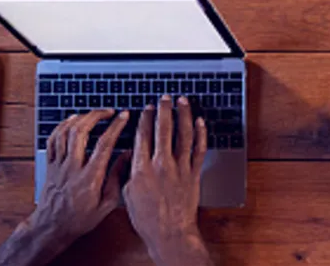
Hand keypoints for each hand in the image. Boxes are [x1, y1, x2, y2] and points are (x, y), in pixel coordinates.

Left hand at [36, 109, 130, 241]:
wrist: (51, 227)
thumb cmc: (80, 219)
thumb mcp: (107, 204)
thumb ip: (118, 177)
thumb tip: (128, 156)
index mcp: (90, 177)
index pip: (104, 144)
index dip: (116, 126)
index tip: (124, 116)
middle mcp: (73, 167)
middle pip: (81, 132)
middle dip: (96, 115)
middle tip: (108, 111)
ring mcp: (59, 165)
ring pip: (65, 132)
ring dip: (80, 118)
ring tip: (92, 114)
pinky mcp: (50, 165)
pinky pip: (53, 140)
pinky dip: (62, 126)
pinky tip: (71, 121)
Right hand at [123, 96, 212, 265]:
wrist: (169, 232)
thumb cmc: (147, 218)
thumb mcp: (128, 194)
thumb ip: (128, 172)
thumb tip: (130, 156)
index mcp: (141, 169)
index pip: (143, 136)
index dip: (145, 119)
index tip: (147, 108)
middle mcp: (161, 165)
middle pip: (163, 129)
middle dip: (164, 110)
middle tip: (165, 98)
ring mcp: (180, 168)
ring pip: (183, 134)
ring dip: (184, 115)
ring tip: (183, 101)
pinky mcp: (194, 173)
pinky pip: (199, 149)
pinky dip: (201, 133)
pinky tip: (200, 122)